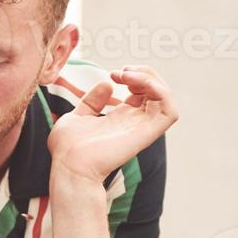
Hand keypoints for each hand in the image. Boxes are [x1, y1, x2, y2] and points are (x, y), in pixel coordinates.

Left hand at [48, 66, 177, 185]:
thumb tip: (107, 84)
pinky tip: (136, 84)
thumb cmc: (67, 148)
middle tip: (122, 72)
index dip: (134, 77)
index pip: (142, 93)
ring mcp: (142, 127)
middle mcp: (135, 122)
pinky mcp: (147, 134)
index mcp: (121, 118)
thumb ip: (92, 102)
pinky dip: (160, 92)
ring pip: (165, 97)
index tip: (113, 74)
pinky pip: (170, 111)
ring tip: (127, 75)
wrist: (69, 165)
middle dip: (144, 73)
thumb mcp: (76, 117)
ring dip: (150, 79)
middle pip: (156, 91)